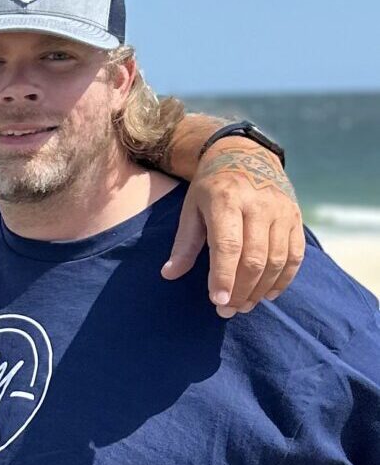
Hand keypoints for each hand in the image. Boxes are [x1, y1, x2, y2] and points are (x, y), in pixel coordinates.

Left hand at [162, 143, 305, 315]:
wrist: (244, 153)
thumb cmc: (211, 187)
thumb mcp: (191, 208)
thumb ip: (185, 243)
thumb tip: (169, 274)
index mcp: (226, 200)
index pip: (228, 245)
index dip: (224, 276)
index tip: (217, 301)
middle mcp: (258, 204)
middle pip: (254, 258)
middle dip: (241, 290)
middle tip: (227, 311)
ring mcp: (281, 211)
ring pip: (277, 260)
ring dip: (260, 289)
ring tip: (244, 305)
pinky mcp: (295, 217)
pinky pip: (295, 255)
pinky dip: (284, 279)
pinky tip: (267, 294)